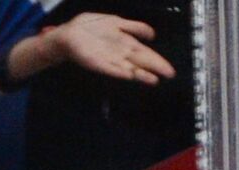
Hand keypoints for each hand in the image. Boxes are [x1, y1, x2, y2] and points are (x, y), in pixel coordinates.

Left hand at [46, 13, 176, 84]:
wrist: (69, 34)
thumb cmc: (91, 28)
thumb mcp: (114, 21)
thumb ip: (134, 26)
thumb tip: (152, 34)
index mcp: (126, 43)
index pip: (146, 53)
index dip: (158, 60)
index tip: (170, 69)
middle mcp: (121, 54)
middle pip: (142, 61)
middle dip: (155, 67)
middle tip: (170, 74)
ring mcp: (111, 60)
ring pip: (130, 68)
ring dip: (142, 74)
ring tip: (154, 79)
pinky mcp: (100, 64)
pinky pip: (113, 69)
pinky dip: (122, 72)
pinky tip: (131, 75)